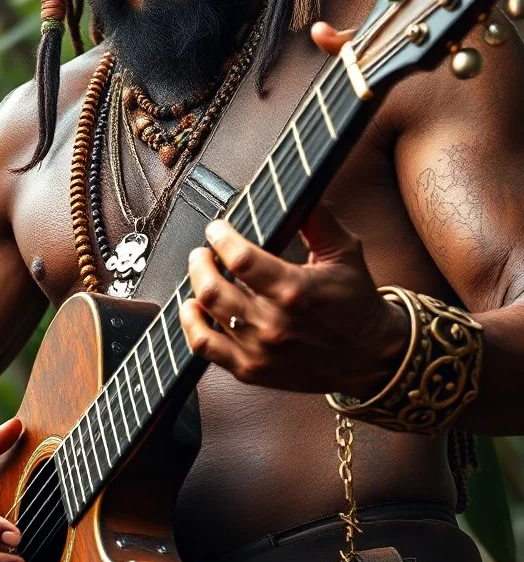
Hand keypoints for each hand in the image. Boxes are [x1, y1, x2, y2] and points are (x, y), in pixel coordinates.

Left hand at [180, 204, 408, 395]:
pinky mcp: (252, 370)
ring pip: (206, 314)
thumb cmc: (357, 303)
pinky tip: (192, 308)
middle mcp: (274, 324)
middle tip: (203, 251)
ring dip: (196, 286)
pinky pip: (205, 347)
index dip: (221, 237)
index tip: (217, 229)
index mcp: (295, 290)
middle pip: (213, 288)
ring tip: (201, 272)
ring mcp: (260, 351)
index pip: (240, 259)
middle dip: (200, 262)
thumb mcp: (345, 253)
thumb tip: (299, 190)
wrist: (371, 357)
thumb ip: (318, 220)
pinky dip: (191, 324)